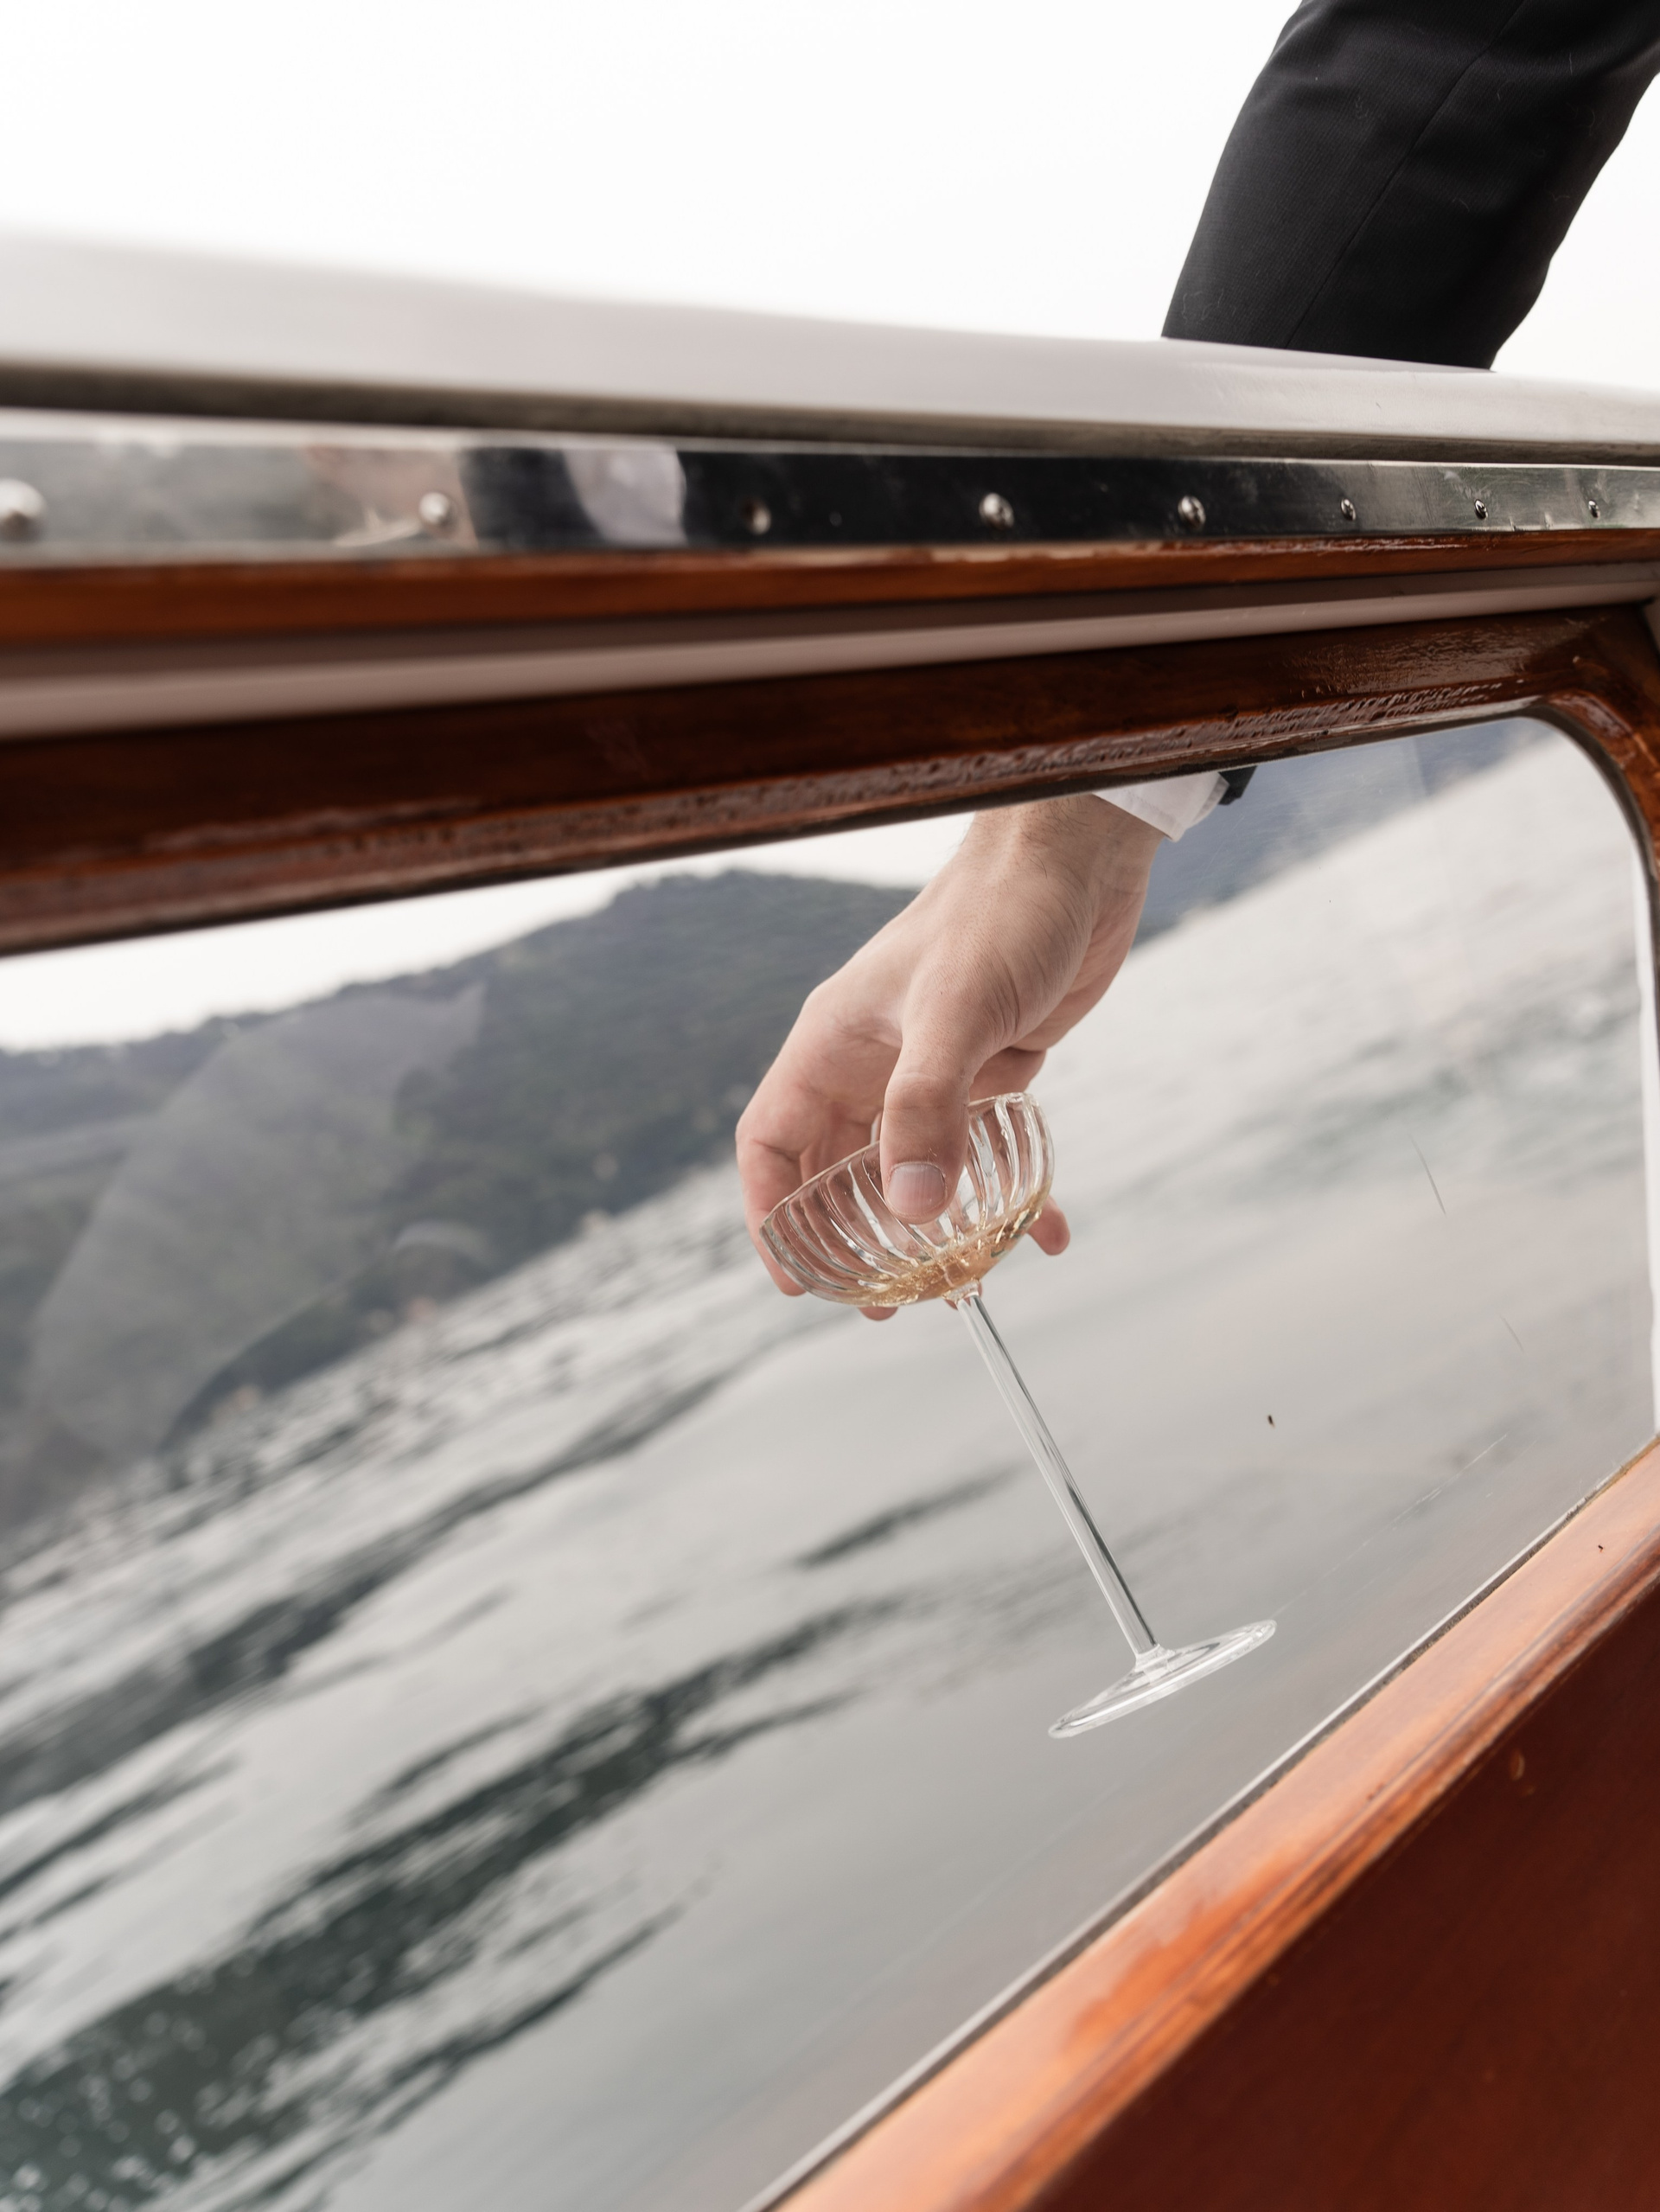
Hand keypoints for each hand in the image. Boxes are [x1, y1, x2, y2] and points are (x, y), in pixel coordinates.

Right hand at [737, 795, 1163, 1313]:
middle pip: (838, 1168)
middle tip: (882, 1301)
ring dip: (932, 1227)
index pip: (772, 1140)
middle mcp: (874, 1061)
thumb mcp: (956, 1012)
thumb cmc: (1001, 913)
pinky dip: (1011, 1194)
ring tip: (956, 1283)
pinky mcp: (993, 1068)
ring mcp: (932, 1067)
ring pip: (914, 1167)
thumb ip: (929, 1109)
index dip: (771, 1213)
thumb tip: (909, 1209)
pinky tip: (1049, 1230)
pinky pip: (985, 1150)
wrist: (1079, 857)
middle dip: (853, 1240)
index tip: (797, 1280)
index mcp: (835, 1043)